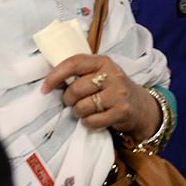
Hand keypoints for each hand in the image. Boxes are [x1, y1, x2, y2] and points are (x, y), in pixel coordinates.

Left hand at [41, 54, 160, 140]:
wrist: (140, 105)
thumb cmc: (112, 88)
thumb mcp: (100, 74)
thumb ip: (80, 73)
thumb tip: (51, 82)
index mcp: (104, 62)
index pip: (74, 63)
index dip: (55, 75)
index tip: (45, 88)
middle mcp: (113, 75)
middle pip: (75, 89)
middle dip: (69, 99)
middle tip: (74, 101)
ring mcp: (119, 93)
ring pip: (82, 107)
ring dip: (79, 112)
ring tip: (87, 109)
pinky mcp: (122, 111)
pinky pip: (92, 121)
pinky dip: (88, 123)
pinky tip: (96, 118)